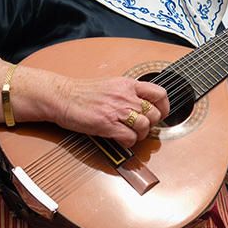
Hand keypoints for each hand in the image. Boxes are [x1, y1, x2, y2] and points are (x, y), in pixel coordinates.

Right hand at [52, 74, 169, 148]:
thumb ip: (128, 92)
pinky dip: (129, 142)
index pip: (160, 93)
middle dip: (152, 124)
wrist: (62, 97)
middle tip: (142, 128)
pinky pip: (129, 137)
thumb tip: (143, 104)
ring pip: (145, 126)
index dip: (165, 107)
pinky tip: (122, 140)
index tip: (161, 114)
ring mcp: (117, 110)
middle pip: (155, 114)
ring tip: (131, 135)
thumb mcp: (111, 84)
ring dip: (141, 135)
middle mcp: (125, 96)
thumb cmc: (83, 93)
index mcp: (128, 84)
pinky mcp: (107, 124)